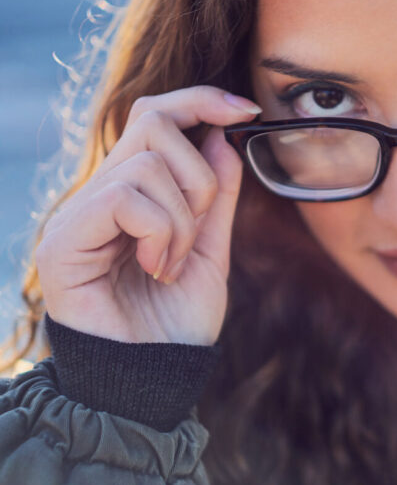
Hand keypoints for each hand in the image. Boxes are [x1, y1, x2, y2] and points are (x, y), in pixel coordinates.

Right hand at [36, 86, 260, 344]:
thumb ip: (216, 196)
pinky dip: (160, 231)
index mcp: (131, 193)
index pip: (154, 115)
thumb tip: (220, 134)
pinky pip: (123, 197)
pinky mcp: (63, 243)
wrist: (153, 384)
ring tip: (172, 264)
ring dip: (182, 218)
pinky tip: (157, 267)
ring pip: (145, 164)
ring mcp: (76, 216)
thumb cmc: (178, 325)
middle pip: (151, 122)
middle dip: (199, 176)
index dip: (198, 100)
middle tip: (198, 232)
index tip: (245, 110)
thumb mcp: (213, 251)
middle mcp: (97, 195)